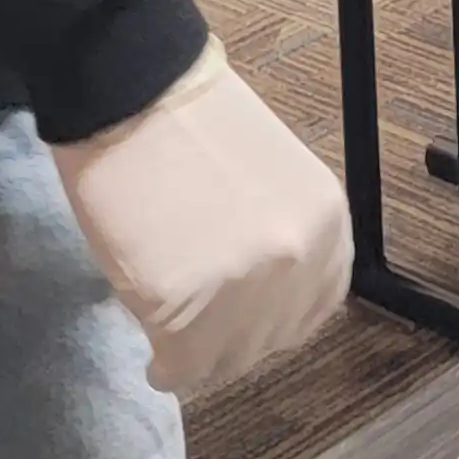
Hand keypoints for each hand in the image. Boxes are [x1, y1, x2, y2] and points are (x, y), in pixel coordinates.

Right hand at [51, 40, 352, 396]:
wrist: (133, 91)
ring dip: (200, 357)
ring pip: (224, 364)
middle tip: (198, 333)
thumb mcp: (273, 183)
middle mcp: (297, 263)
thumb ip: (279, 240)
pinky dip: (165, 367)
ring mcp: (243, 291)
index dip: (271, 320)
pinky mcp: (184, 310)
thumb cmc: (193, 123)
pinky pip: (178, 367)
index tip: (241, 323)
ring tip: (173, 340)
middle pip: (266, 343)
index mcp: (325, 227)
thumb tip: (261, 300)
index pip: (312, 309)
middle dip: (231, 342)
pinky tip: (154, 358)